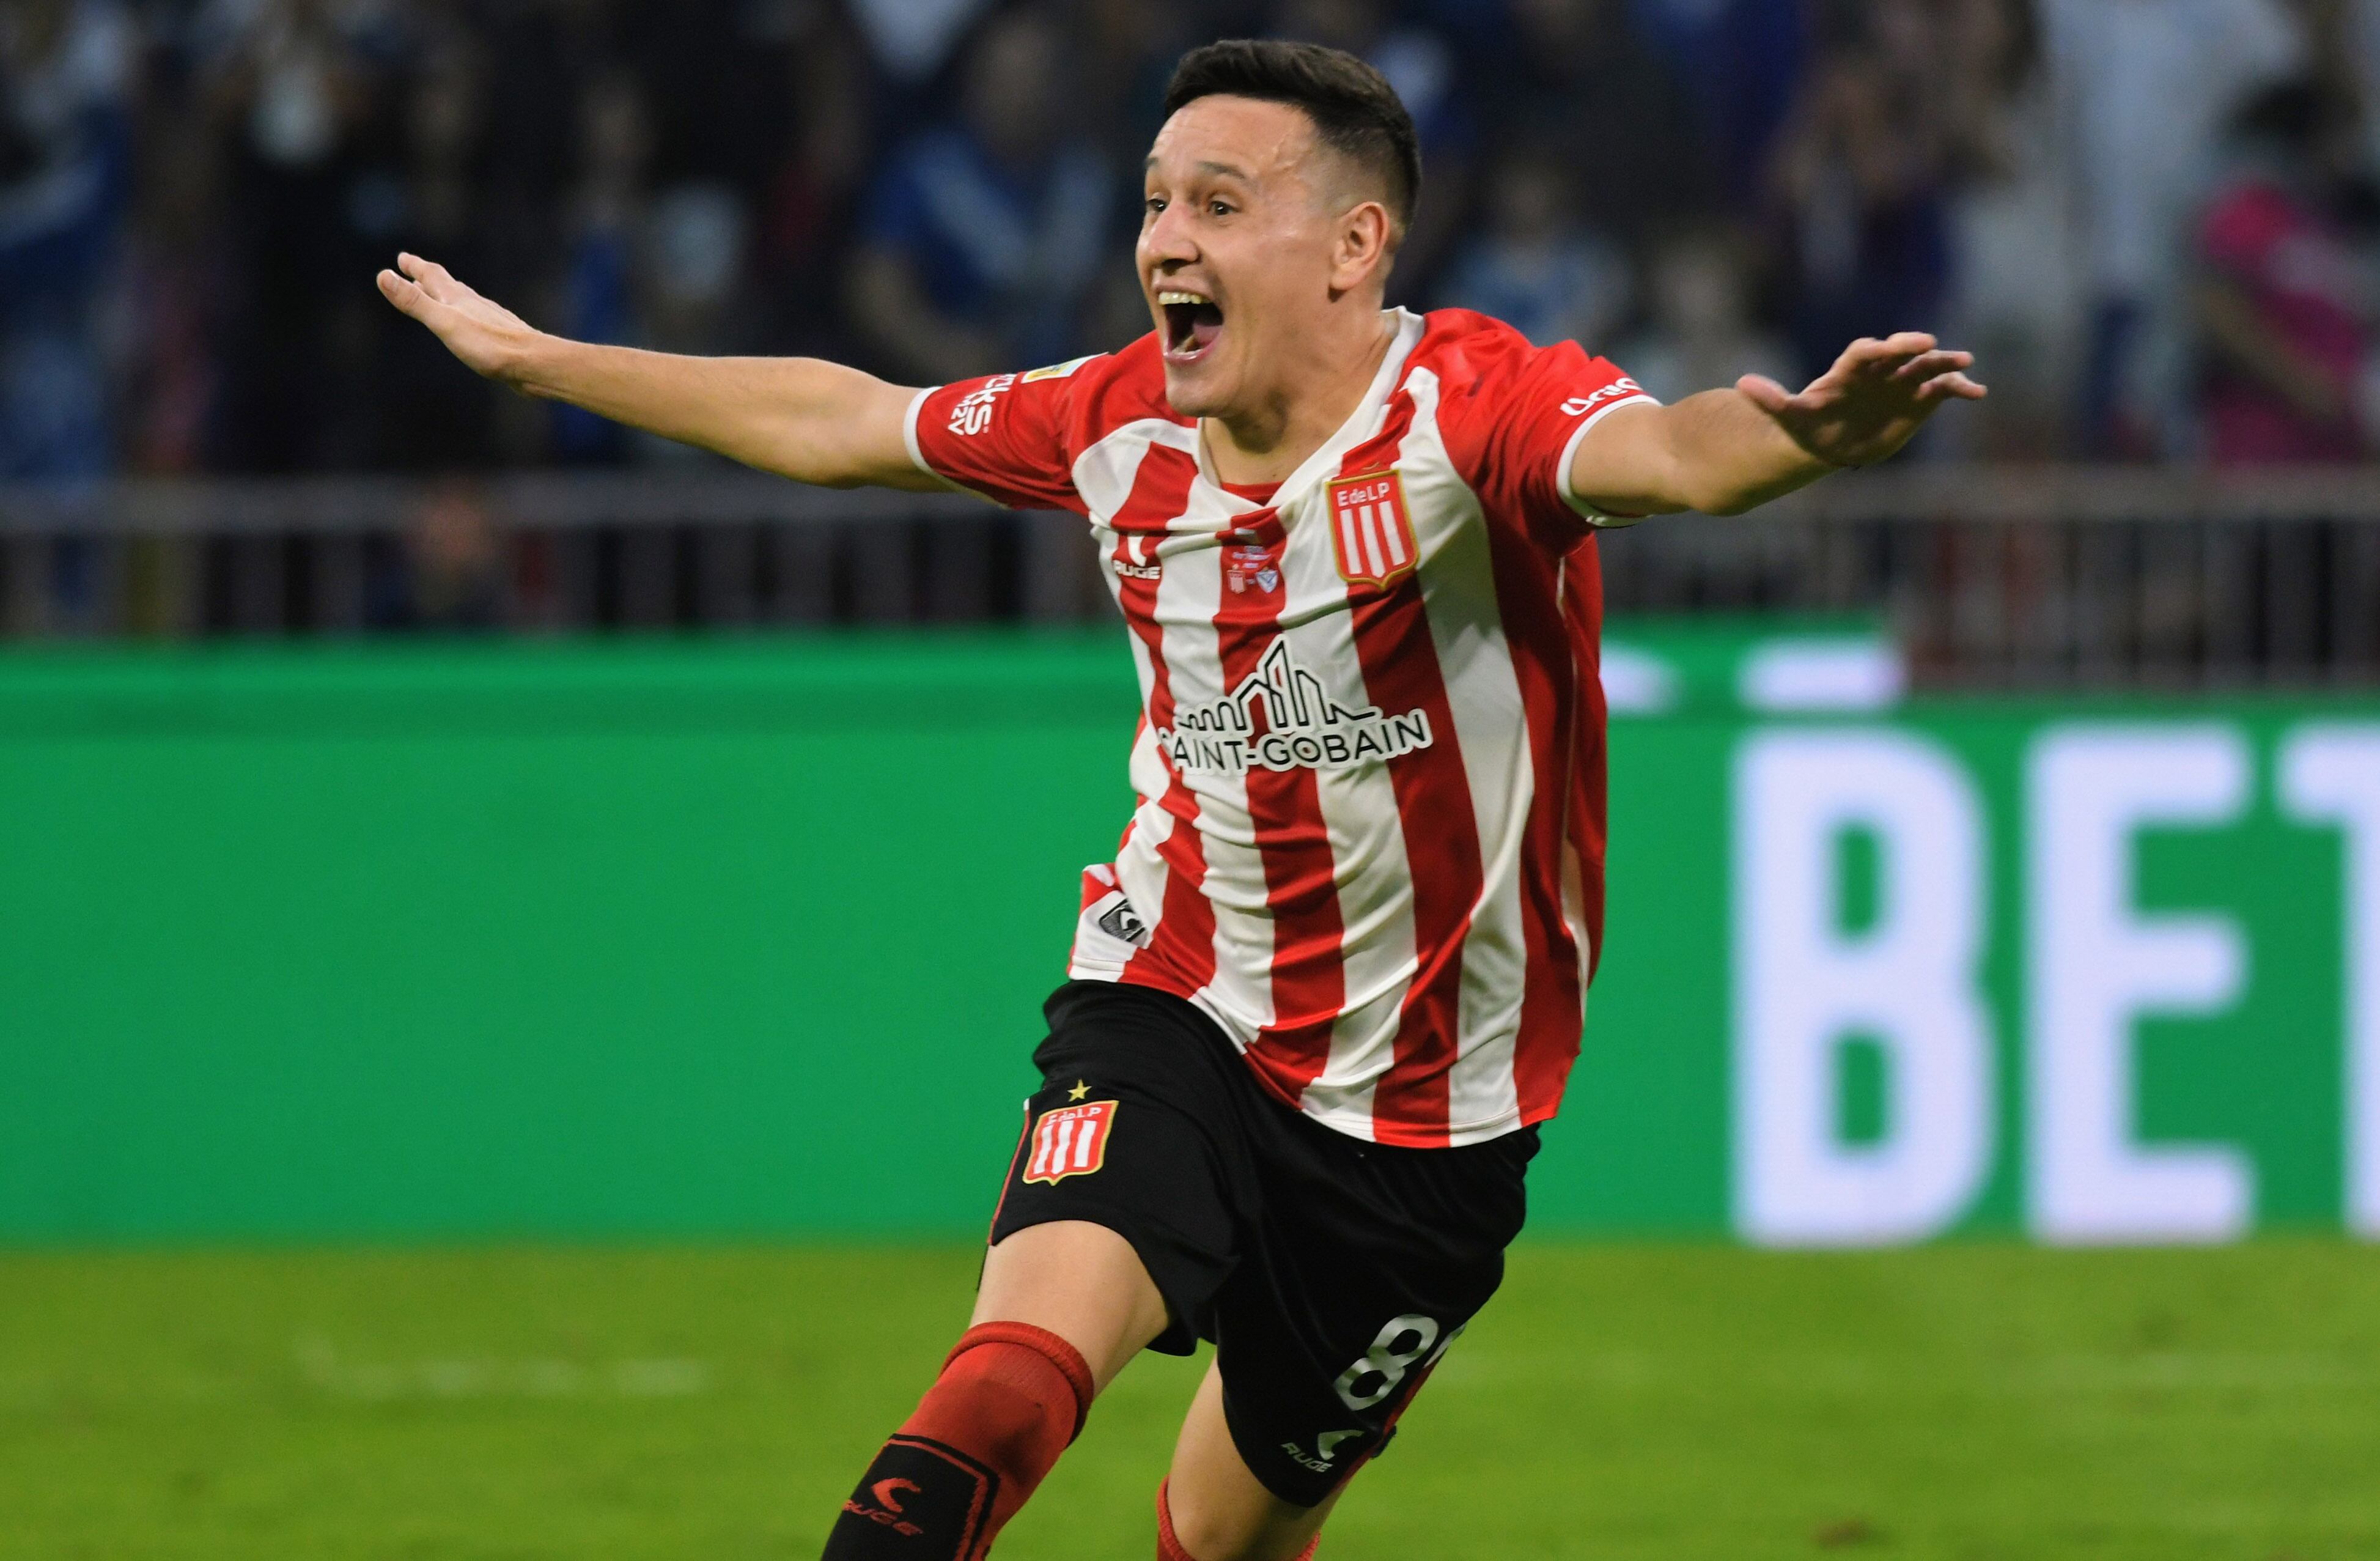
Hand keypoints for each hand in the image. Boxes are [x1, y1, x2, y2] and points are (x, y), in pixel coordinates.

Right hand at [376, 253, 543, 386]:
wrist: (534, 363)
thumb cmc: (489, 345)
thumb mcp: (444, 323)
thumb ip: (415, 302)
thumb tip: (383, 276)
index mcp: (457, 298)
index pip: (432, 275)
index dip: (415, 266)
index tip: (402, 258)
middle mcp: (474, 304)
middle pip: (447, 285)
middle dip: (428, 277)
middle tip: (415, 270)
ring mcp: (489, 319)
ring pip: (464, 301)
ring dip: (447, 295)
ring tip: (440, 294)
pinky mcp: (501, 336)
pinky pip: (478, 319)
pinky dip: (466, 315)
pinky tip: (473, 325)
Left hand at [1738, 333, 1986, 468]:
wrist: (1833, 443)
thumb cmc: (1811, 427)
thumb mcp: (1790, 417)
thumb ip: (1771, 401)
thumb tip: (1740, 385)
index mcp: (1850, 370)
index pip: (1865, 352)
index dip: (1878, 348)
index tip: (1889, 346)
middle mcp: (1880, 370)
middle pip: (1898, 353)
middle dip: (1912, 347)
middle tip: (1929, 343)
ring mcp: (1901, 383)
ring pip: (1925, 367)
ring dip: (1944, 363)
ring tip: (1965, 363)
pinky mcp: (1919, 399)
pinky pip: (1942, 390)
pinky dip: (1959, 389)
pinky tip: (1978, 393)